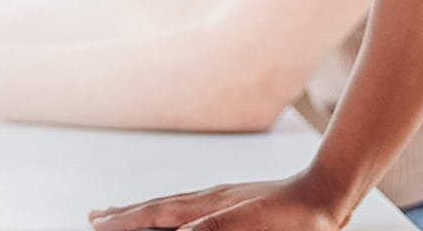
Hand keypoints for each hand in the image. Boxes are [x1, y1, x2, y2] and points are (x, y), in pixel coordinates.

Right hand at [88, 174, 347, 230]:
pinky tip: (179, 217)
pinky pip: (192, 208)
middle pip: (157, 207)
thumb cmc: (291, 217)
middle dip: (126, 214)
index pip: (154, 214)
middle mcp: (208, 200)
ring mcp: (222, 200)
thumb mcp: (245, 227)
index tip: (95, 223)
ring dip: (145, 211)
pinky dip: (173, 213)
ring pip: (174, 206)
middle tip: (95, 216)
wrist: (327, 195)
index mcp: (204, 207)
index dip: (125, 221)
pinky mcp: (237, 204)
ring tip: (125, 212)